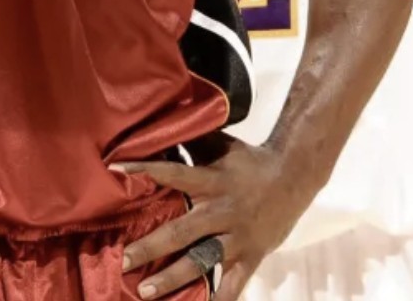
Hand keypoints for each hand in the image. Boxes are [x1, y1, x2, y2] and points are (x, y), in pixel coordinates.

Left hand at [116, 138, 307, 300]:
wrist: (295, 175)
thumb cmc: (250, 161)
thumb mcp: (222, 146)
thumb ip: (193, 142)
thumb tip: (160, 129)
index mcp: (212, 180)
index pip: (174, 172)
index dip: (146, 170)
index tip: (117, 169)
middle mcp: (222, 210)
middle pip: (183, 230)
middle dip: (152, 246)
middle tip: (124, 259)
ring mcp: (237, 236)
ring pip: (202, 260)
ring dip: (173, 276)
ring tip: (146, 291)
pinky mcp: (252, 255)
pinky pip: (234, 284)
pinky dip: (220, 299)